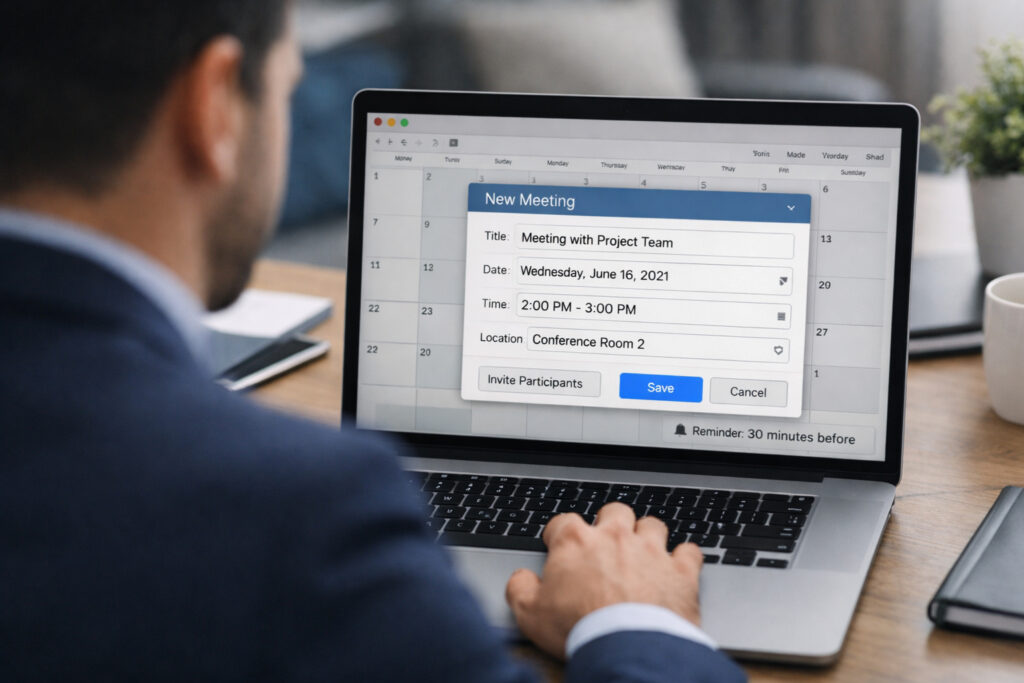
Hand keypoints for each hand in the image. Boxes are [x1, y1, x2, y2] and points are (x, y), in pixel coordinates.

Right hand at [505, 502, 703, 658]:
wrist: (627, 646)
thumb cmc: (580, 628)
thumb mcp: (530, 613)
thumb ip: (520, 589)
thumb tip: (520, 579)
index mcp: (577, 542)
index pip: (564, 522)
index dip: (558, 532)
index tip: (558, 542)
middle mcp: (616, 537)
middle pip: (614, 511)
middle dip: (609, 522)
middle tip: (605, 540)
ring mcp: (651, 551)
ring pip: (652, 525)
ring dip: (647, 535)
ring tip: (643, 550)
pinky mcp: (680, 572)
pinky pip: (689, 552)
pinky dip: (685, 557)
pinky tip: (680, 565)